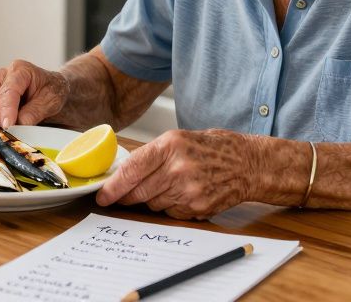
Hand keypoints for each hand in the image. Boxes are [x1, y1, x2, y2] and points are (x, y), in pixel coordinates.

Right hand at [0, 59, 68, 126]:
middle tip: (14, 133)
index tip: (8, 126)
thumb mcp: (51, 102)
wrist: (52, 89)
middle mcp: (3, 76)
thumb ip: (34, 112)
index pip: (8, 92)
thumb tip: (18, 125)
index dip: (7, 110)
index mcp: (19, 70)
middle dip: (0, 120)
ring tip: (16, 127)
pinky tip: (11, 125)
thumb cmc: (53, 90)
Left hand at [95, 129, 257, 219]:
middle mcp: (178, 168)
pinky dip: (170, 206)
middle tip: (121, 197)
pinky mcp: (197, 207)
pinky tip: (183, 194)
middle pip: (138, 192)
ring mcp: (189, 190)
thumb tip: (123, 173)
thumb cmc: (213, 148)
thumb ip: (151, 154)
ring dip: (151, 200)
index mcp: (170, 146)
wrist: (247, 163)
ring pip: (152, 204)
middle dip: (127, 196)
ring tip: (167, 185)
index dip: (113, 186)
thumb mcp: (178, 138)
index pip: (132, 170)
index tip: (103, 195)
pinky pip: (170, 213)